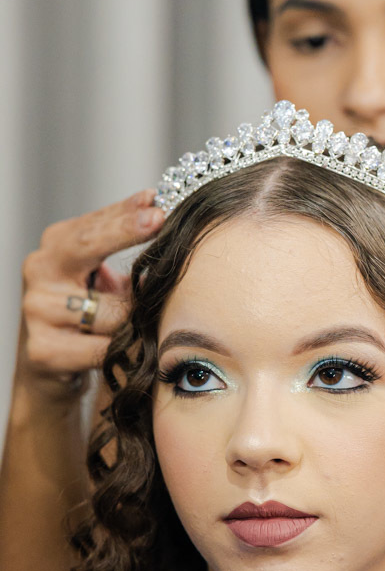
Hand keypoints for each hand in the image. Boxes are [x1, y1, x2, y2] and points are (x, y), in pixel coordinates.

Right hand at [19, 190, 163, 393]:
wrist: (50, 368)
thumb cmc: (87, 315)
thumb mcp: (105, 278)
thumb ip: (126, 248)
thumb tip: (161, 210)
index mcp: (56, 248)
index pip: (94, 225)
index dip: (125, 214)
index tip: (155, 202)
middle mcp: (39, 271)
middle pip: (86, 245)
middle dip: (124, 232)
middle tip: (158, 220)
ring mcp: (37, 310)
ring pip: (110, 309)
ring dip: (136, 318)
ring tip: (144, 324)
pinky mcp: (43, 351)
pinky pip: (103, 348)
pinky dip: (124, 350)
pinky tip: (131, 353)